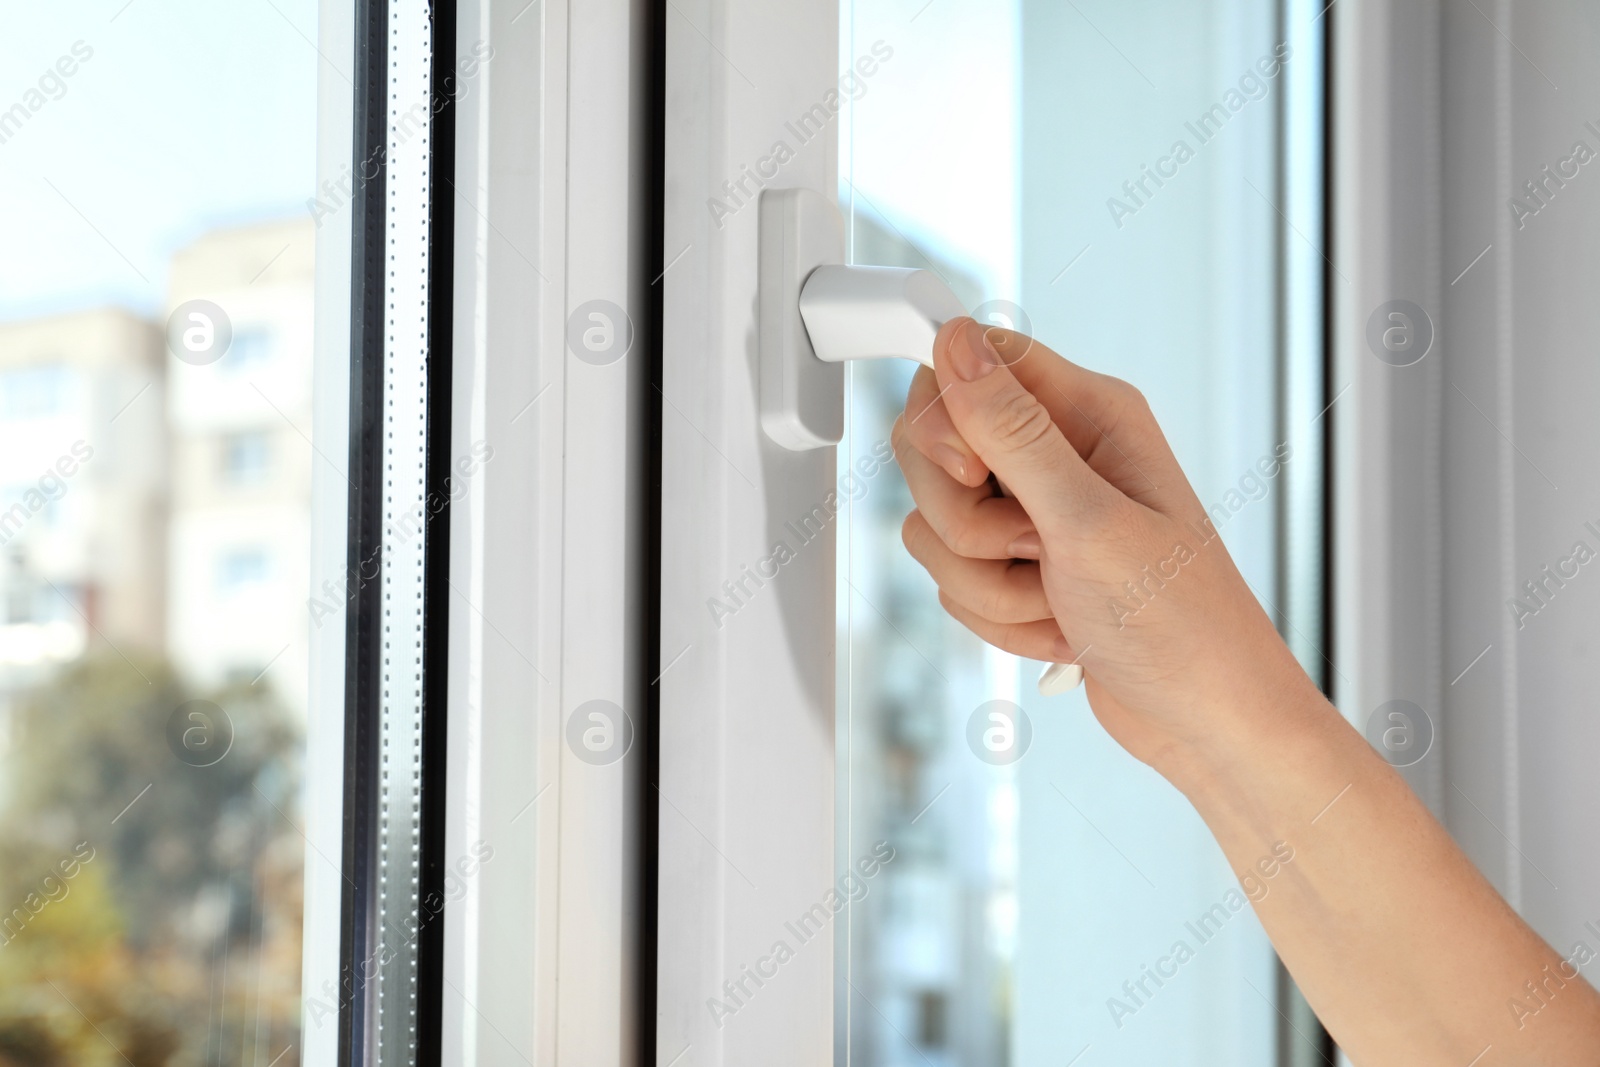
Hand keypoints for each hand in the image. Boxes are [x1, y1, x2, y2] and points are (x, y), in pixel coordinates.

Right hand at [893, 317, 1317, 779]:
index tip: (971, 473)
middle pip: (937, 445)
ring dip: (985, 581)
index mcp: (1089, 414)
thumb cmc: (1181, 624)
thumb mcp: (1088, 521)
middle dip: (965, 519)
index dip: (948, 416)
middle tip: (1032, 548)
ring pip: (937, 521)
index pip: (973, 360)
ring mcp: (1036, 512)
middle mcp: (1059, 452)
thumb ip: (1011, 430)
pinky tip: (1054, 627)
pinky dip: (993, 614)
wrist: (1205, 721)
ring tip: (1056, 599)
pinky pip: (952, 573)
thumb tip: (957, 340)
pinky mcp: (1018, 564)